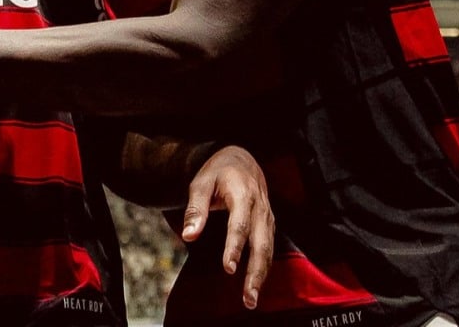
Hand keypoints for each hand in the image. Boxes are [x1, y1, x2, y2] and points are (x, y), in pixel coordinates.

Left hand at [181, 146, 273, 309]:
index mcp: (243, 194)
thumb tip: (188, 236)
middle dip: (254, 272)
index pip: (240, 225)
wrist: (241, 159)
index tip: (229, 269)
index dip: (234, 248)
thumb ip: (195, 209)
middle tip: (247, 297)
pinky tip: (257, 284)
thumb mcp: (200, 183)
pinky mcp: (269, 224)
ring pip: (268, 249)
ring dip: (261, 275)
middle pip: (260, 243)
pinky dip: (265, 267)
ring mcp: (267, 216)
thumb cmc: (217, 171)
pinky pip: (270, 248)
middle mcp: (260, 207)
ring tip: (251, 299)